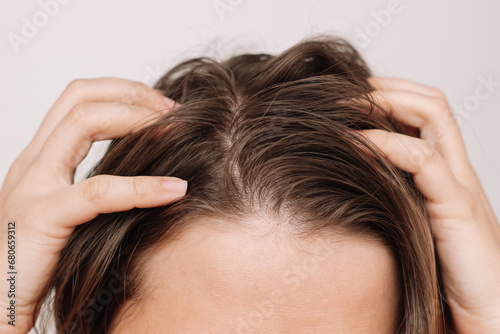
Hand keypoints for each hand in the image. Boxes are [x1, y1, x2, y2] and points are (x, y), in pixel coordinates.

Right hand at [0, 78, 187, 332]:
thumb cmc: (41, 261)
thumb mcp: (70, 212)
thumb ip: (97, 186)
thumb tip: (150, 168)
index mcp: (40, 160)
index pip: (78, 100)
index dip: (123, 93)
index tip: (162, 107)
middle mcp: (32, 163)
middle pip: (79, 97)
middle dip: (132, 94)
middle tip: (173, 109)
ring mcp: (33, 186)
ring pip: (83, 123)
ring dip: (136, 119)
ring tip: (176, 130)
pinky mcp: (41, 218)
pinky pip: (98, 191)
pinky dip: (143, 187)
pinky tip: (175, 190)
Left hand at [360, 77, 499, 332]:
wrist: (488, 323)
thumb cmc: (443, 285)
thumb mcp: (409, 233)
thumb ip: (389, 205)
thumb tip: (341, 188)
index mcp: (445, 178)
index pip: (424, 115)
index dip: (387, 97)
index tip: (345, 97)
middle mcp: (457, 174)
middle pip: (430, 104)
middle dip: (385, 88)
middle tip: (341, 89)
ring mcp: (461, 188)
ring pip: (433, 118)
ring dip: (384, 103)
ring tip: (344, 105)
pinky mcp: (459, 211)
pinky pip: (423, 161)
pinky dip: (386, 145)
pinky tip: (355, 144)